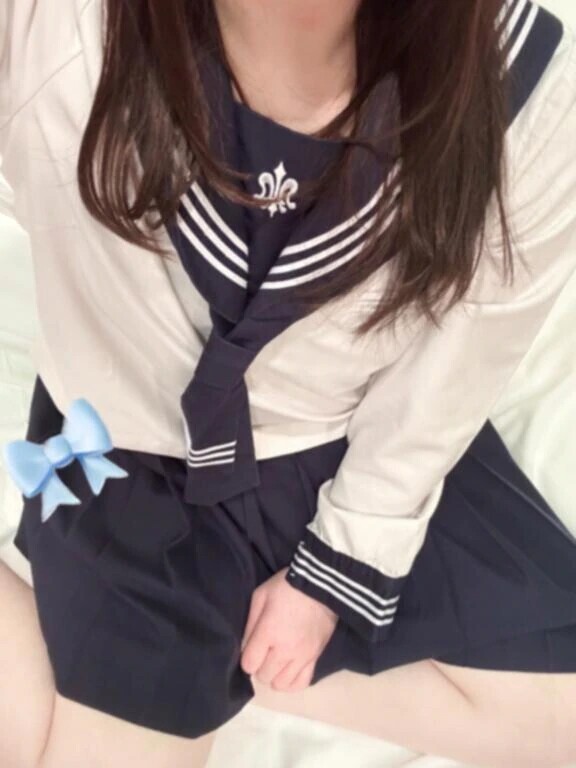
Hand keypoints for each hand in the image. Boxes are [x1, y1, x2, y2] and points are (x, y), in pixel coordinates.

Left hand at [240, 566, 337, 691]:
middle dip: (260, 665)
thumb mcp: (261, 595)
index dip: (247, 658)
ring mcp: (302, 656)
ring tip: (276, 660)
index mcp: (268, 632)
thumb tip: (245, 647)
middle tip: (264, 651)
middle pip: (264, 676)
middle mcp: (285, 650)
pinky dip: (291, 682)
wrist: (321, 584)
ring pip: (281, 684)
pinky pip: (302, 683)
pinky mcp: (316, 657)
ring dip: (275, 675)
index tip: (252, 647)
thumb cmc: (286, 586)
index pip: (249, 664)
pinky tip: (288, 670)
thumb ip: (250, 623)